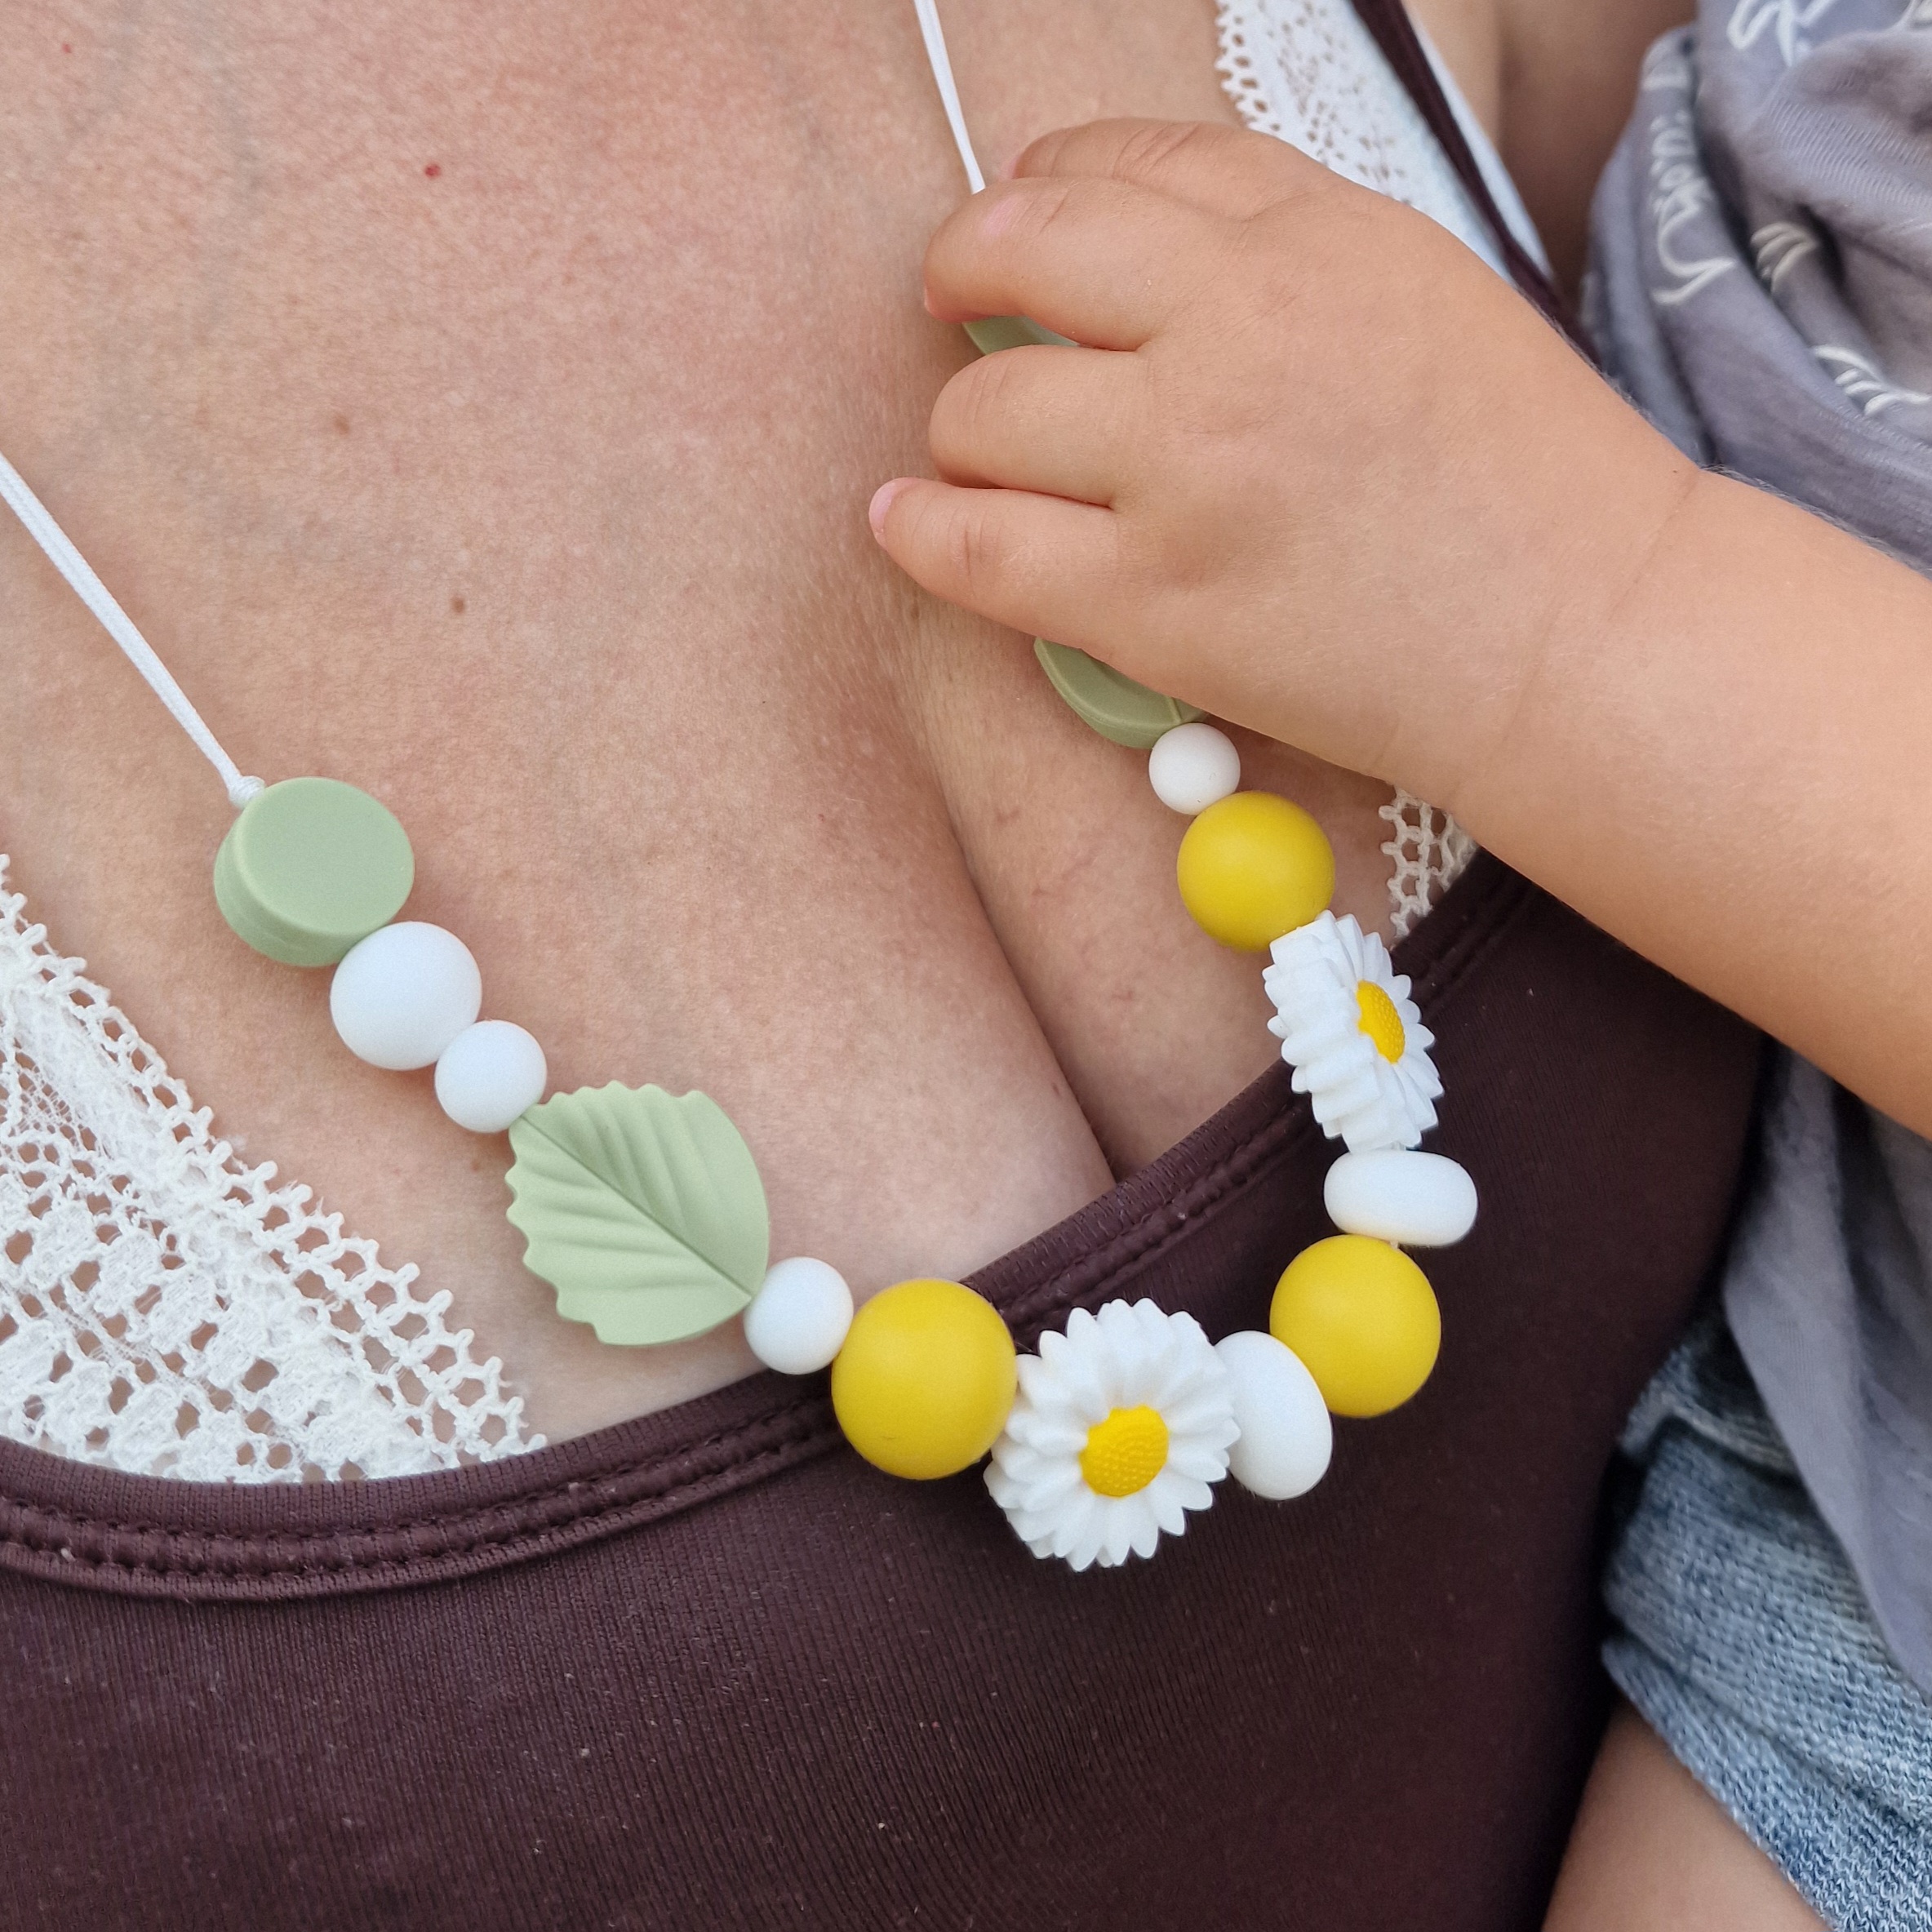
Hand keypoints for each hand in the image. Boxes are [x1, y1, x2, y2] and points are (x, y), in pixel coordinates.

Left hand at [869, 119, 1695, 817]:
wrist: (1586, 635)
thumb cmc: (1528, 485)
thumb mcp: (1423, 300)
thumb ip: (1283, 257)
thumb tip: (1129, 255)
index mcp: (1315, 238)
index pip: (1126, 165)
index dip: (1041, 185)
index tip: (1014, 220)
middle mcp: (1237, 329)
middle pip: (1021, 254)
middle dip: (961, 270)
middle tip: (952, 305)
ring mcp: (1188, 468)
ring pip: (983, 411)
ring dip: (964, 430)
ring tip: (981, 458)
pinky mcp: (1157, 602)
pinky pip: (978, 548)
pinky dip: (921, 532)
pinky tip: (904, 522)